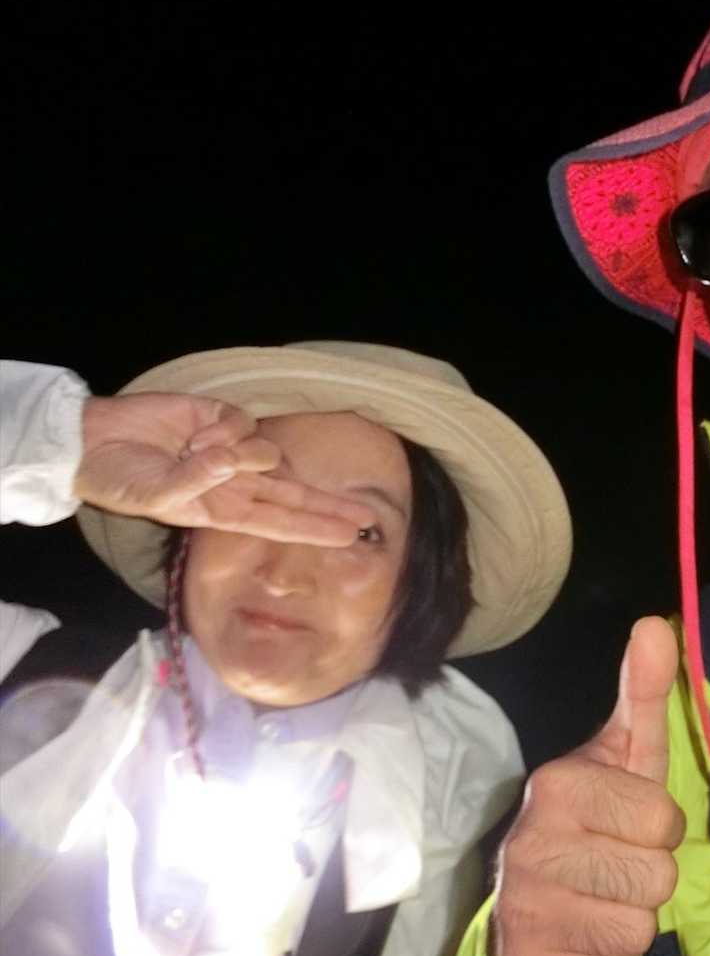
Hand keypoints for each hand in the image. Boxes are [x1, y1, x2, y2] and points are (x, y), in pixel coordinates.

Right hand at [75, 393, 374, 544]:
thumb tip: (229, 462)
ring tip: (194, 452)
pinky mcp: (223, 418)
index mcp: (224, 511)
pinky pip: (245, 424)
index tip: (350, 537)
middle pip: (296, 495)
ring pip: (268, 454)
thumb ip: (194, 483)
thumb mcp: (154, 495)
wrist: (94, 441)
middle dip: (330, 506)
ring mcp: (232, 450)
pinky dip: (224, 429)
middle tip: (368, 517)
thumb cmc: (120, 479)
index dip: (315, 528)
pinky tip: (194, 434)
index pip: (281, 522)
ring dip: (239, 455)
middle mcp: (236, 483)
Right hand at [491, 616, 684, 955]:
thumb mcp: (620, 754)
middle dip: (647, 875)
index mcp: (558, 786)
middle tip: (612, 863)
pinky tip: (583, 936)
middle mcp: (532, 845)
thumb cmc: (591, 817)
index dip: (657, 826)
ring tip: (597, 898)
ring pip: (640, 930)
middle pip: (658, 879)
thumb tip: (655, 623)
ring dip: (631, 920)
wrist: (523, 897)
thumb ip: (642, 693)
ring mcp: (525, 910)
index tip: (627, 823)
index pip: (663, 820)